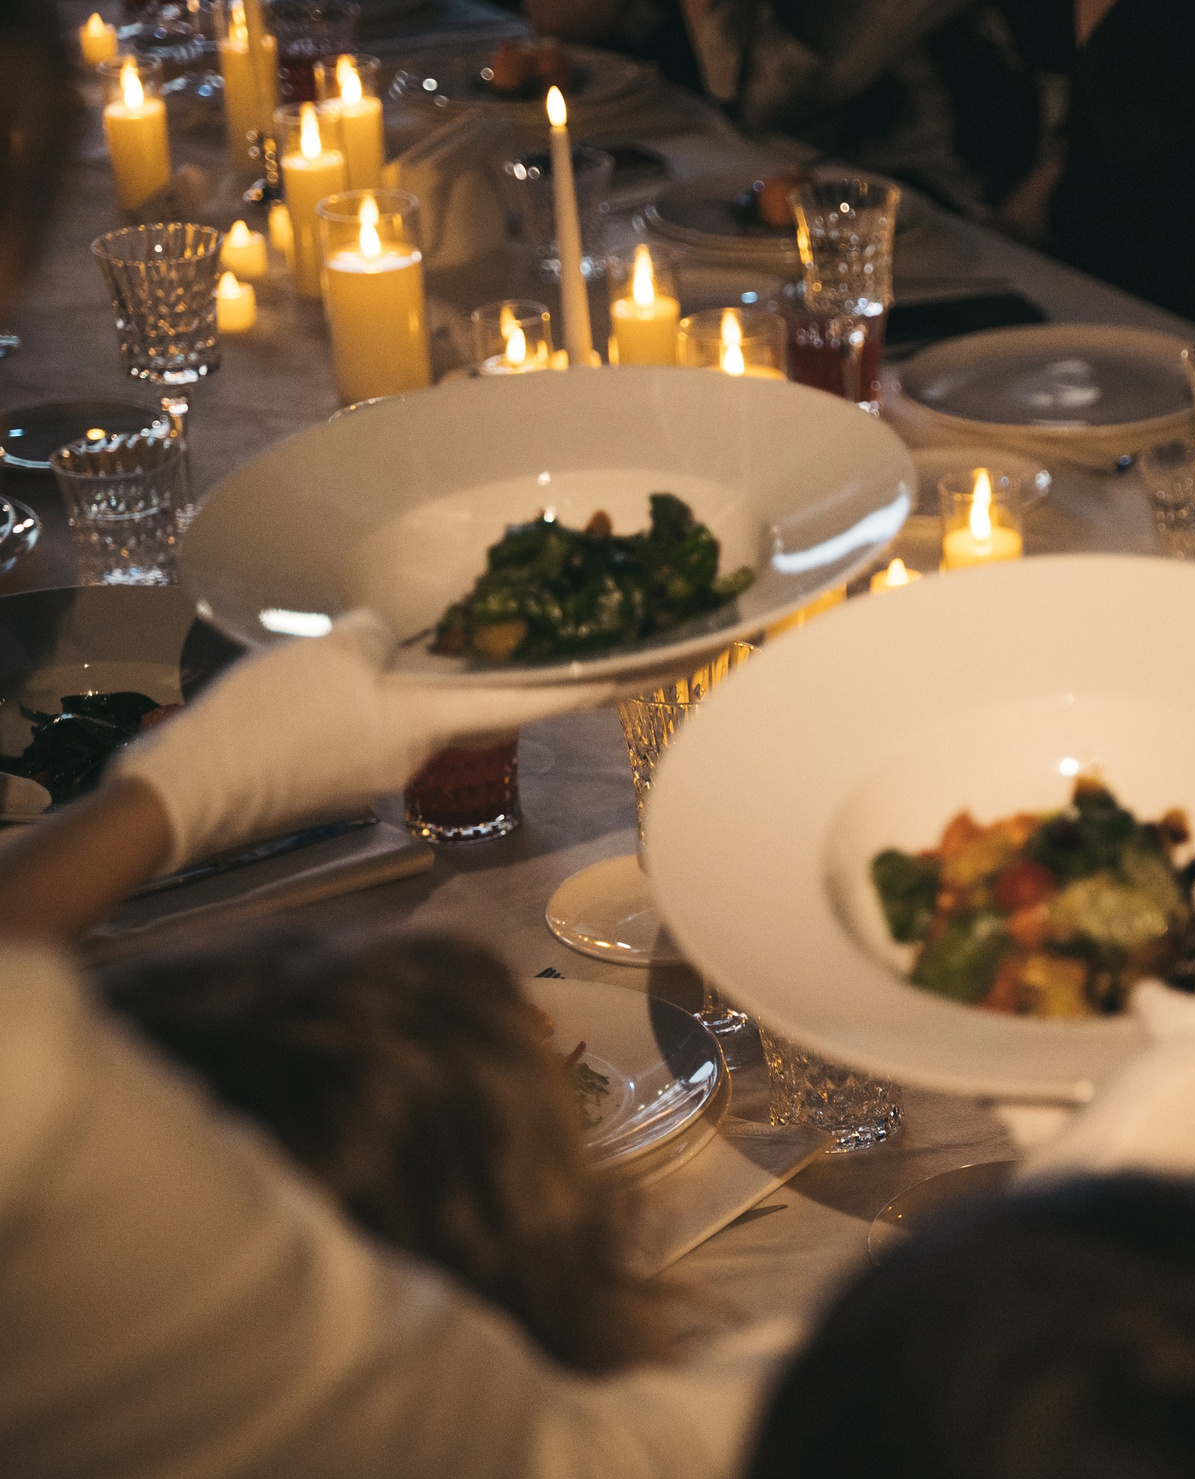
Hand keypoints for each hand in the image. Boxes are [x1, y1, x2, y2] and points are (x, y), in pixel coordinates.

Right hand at [116, 612, 617, 871]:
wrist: (188, 796)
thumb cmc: (262, 724)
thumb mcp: (323, 657)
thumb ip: (371, 640)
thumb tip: (384, 637)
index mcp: (434, 724)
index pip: (550, 698)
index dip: (617, 680)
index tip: (678, 664)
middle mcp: (423, 756)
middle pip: (495, 708)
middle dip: (535, 676)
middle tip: (583, 639)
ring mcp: (383, 774)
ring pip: (427, 714)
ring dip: (438, 683)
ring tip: (431, 640)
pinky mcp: (342, 778)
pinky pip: (376, 727)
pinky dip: (378, 699)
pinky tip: (343, 673)